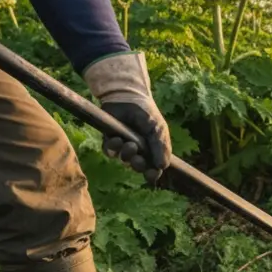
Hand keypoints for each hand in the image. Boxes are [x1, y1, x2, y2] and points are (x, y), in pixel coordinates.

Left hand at [83, 52, 171, 184]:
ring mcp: (123, 145)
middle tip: (138, 159)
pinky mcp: (110, 140)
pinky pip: (109, 151)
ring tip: (129, 144)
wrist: (128, 97)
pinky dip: (113, 148)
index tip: (151, 175)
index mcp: (152, 149)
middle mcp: (138, 150)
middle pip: (137, 166)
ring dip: (127, 155)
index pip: (152, 168)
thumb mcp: (157, 129)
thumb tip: (162, 167)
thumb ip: (161, 147)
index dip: (152, 173)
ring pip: (123, 159)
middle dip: (138, 165)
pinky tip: (117, 139)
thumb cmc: (146, 112)